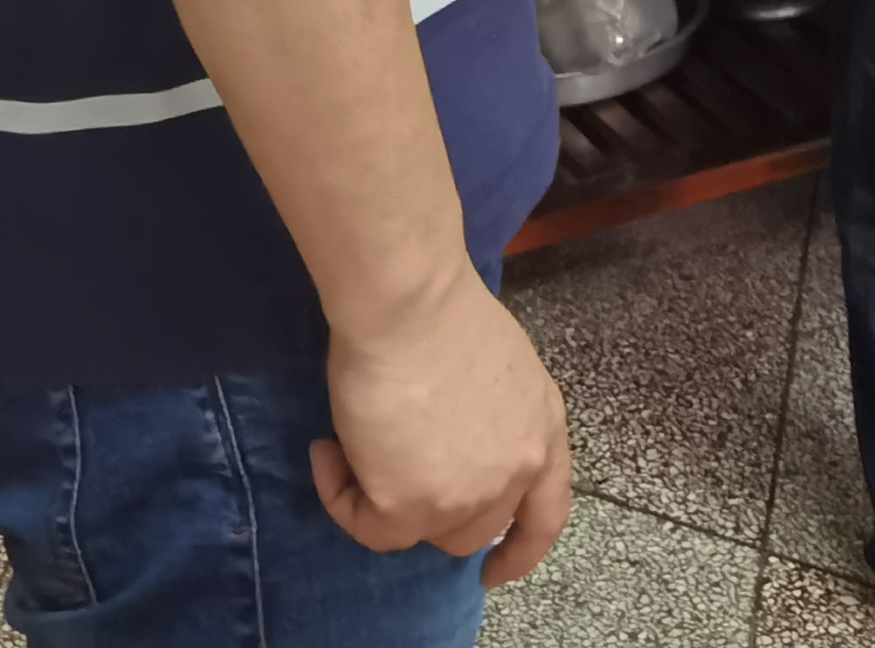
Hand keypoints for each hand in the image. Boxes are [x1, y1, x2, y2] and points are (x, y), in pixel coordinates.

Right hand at [316, 269, 573, 586]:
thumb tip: (452, 438)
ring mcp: (466, 498)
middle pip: (475, 529)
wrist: (411, 304)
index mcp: (543, 435)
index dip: (519, 550)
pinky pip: (367, 526)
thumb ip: (491, 419)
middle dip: (433, 509)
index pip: (544, 517)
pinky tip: (329, 448)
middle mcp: (514, 475)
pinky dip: (340, 493)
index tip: (494, 570)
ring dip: (384, 498)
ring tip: (352, 443)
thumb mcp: (500, 372)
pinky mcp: (410, 508)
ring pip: (420, 532)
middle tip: (392, 465)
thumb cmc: (446, 312)